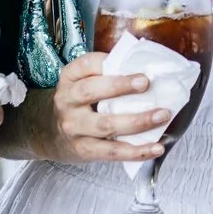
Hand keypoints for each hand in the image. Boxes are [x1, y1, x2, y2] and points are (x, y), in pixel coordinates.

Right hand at [20, 51, 168, 163]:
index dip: (108, 62)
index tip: (131, 62)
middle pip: (90, 92)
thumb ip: (106, 73)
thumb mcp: (82, 81)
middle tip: (146, 83)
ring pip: (106, 125)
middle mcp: (67, 101)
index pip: (86, 64)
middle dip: (119, 86)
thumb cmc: (79, 102)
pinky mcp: (84, 149)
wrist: (50, 133)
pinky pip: (112, 151)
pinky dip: (136, 151)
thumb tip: (149, 67)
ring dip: (137, 121)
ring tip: (162, 115)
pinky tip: (156, 148)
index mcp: (70, 78)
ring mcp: (74, 127)